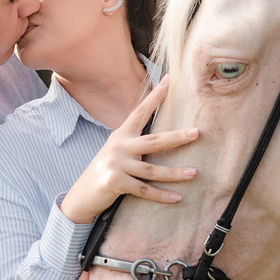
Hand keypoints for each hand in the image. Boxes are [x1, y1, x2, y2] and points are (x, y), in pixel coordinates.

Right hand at [60, 76, 199, 223]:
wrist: (83, 194)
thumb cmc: (107, 171)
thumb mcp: (118, 151)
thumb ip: (135, 142)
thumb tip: (164, 137)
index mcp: (121, 135)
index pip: (140, 112)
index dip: (155, 97)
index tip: (169, 80)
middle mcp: (119, 146)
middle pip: (153, 141)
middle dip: (176, 137)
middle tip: (196, 133)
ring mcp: (117, 164)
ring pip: (152, 169)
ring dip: (174, 173)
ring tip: (193, 172)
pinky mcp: (115, 182)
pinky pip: (144, 189)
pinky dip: (161, 195)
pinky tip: (176, 198)